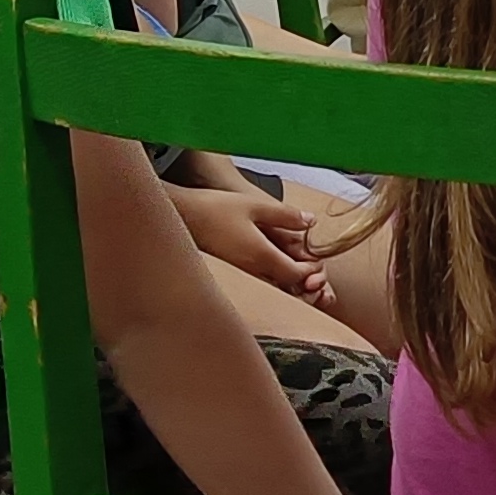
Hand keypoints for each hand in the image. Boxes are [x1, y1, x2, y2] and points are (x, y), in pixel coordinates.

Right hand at [173, 181, 332, 305]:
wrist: (177, 216)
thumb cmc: (213, 208)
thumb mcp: (255, 205)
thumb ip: (286, 216)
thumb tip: (311, 222)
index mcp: (260, 256)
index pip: (297, 276)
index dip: (313, 271)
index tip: (318, 260)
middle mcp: (251, 271)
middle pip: (287, 289)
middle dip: (306, 283)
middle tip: (316, 271)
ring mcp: (241, 273)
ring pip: (274, 287)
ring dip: (292, 283)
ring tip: (302, 269)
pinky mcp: (233, 270)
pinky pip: (261, 281)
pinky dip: (275, 279)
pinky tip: (279, 264)